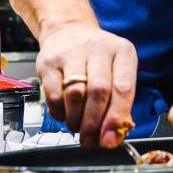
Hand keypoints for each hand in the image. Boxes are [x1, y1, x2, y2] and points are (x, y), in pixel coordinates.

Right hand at [36, 24, 136, 148]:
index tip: (111, 138)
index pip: (123, 87)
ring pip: (75, 95)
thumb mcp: (117, 69)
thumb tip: (113, 135)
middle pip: (98, 92)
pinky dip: (59, 112)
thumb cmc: (98, 57)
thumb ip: (120, 100)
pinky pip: (53, 95)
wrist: (70, 30)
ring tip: (78, 127)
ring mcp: (72, 52)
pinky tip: (65, 114)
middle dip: (94, 123)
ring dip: (76, 120)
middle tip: (91, 141)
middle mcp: (99, 48)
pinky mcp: (49, 61)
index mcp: (122, 51)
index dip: (116, 116)